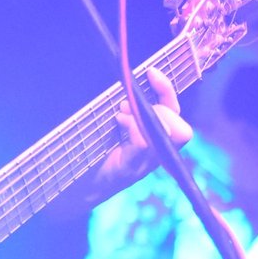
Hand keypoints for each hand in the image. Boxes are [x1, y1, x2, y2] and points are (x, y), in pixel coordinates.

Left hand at [87, 67, 193, 201]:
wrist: (76, 186)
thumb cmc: (93, 154)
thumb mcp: (113, 128)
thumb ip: (126, 112)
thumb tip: (128, 90)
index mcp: (155, 141)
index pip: (174, 113)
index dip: (166, 91)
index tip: (151, 72)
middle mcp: (156, 155)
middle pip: (181, 129)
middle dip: (160, 109)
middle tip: (130, 106)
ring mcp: (144, 164)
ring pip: (167, 134)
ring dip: (144, 116)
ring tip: (121, 114)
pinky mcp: (129, 168)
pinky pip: (143, 143)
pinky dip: (133, 127)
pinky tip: (118, 124)